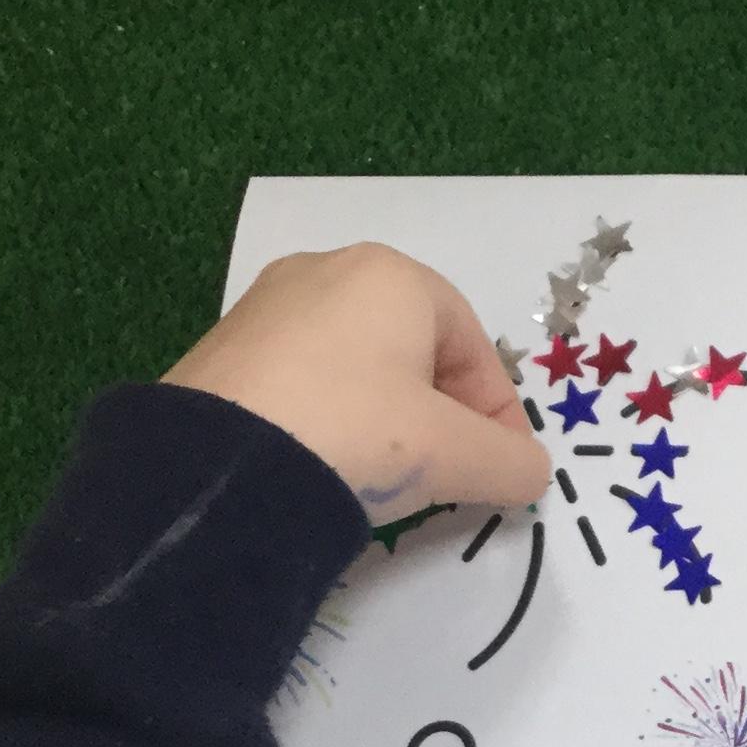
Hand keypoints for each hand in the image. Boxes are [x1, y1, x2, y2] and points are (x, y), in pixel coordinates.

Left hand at [162, 242, 550, 520]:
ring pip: (355, 364)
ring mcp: (266, 306)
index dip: (498, 411)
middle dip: (440, 412)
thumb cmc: (355, 434)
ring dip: (383, 417)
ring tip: (382, 476)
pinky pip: (301, 380)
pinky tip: (323, 464)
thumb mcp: (454, 456)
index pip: (472, 344)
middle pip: (413, 348)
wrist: (216, 468)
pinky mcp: (222, 348)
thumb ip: (510, 462)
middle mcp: (327, 270)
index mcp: (393, 275)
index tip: (501, 468)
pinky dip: (327, 418)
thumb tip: (531, 472)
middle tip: (447, 472)